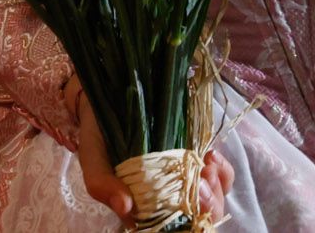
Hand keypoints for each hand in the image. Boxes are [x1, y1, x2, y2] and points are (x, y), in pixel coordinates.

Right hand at [70, 78, 232, 220]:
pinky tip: (211, 157)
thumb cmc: (97, 131)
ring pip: (212, 198)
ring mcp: (183, 178)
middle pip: (196, 214)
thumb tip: (125, 209)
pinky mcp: (196, 160)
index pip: (168, 224)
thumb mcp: (92, 155)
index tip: (187, 204)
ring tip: (206, 167)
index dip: (183, 219)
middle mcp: (166, 196)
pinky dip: (222, 171)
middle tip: (202, 184)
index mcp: (141, 204)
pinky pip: (220, 176)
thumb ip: (99, 181)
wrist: (106, 95)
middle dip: (208, 203)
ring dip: (216, 187)